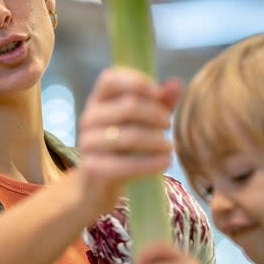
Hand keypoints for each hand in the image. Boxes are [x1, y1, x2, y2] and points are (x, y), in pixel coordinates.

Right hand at [77, 68, 179, 213]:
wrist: (99, 184)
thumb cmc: (125, 146)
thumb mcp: (143, 121)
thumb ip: (159, 102)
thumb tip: (176, 84)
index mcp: (98, 100)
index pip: (110, 79)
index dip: (136, 81)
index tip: (158, 93)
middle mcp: (88, 118)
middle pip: (128, 106)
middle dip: (156, 114)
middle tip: (168, 124)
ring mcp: (87, 143)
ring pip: (129, 136)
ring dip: (157, 141)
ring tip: (170, 147)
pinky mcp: (93, 168)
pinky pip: (127, 164)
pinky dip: (151, 163)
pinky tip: (165, 162)